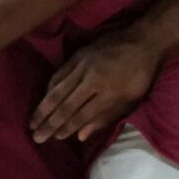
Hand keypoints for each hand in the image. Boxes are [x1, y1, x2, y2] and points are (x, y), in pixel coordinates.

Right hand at [32, 26, 170, 143]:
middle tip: (35, 137)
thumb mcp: (131, 100)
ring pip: (58, 90)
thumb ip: (105, 118)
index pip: (81, 115)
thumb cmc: (140, 76)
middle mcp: (92, 80)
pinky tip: (44, 99)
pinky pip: (58, 74)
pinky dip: (49, 88)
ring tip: (33, 122)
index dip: (66, 127)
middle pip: (66, 105)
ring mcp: (83, 66)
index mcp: (108, 93)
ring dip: (43, 108)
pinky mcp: (78, 55)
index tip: (53, 138)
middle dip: (49, 123)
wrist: (144, 41)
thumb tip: (80, 135)